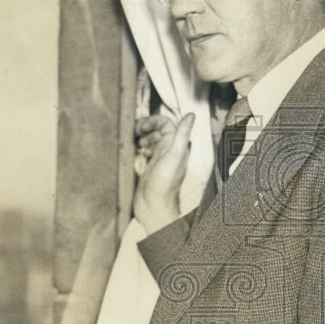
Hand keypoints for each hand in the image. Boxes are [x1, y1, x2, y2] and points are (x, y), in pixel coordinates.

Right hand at [133, 112, 194, 234]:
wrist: (154, 208)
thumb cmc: (164, 185)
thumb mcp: (174, 157)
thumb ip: (182, 135)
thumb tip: (191, 115)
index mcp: (176, 146)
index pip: (166, 123)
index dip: (153, 121)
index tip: (141, 128)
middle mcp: (168, 151)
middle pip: (157, 130)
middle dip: (145, 127)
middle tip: (135, 133)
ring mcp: (158, 159)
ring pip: (150, 139)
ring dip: (140, 137)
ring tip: (134, 142)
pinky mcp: (149, 168)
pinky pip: (143, 151)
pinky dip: (137, 148)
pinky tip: (133, 152)